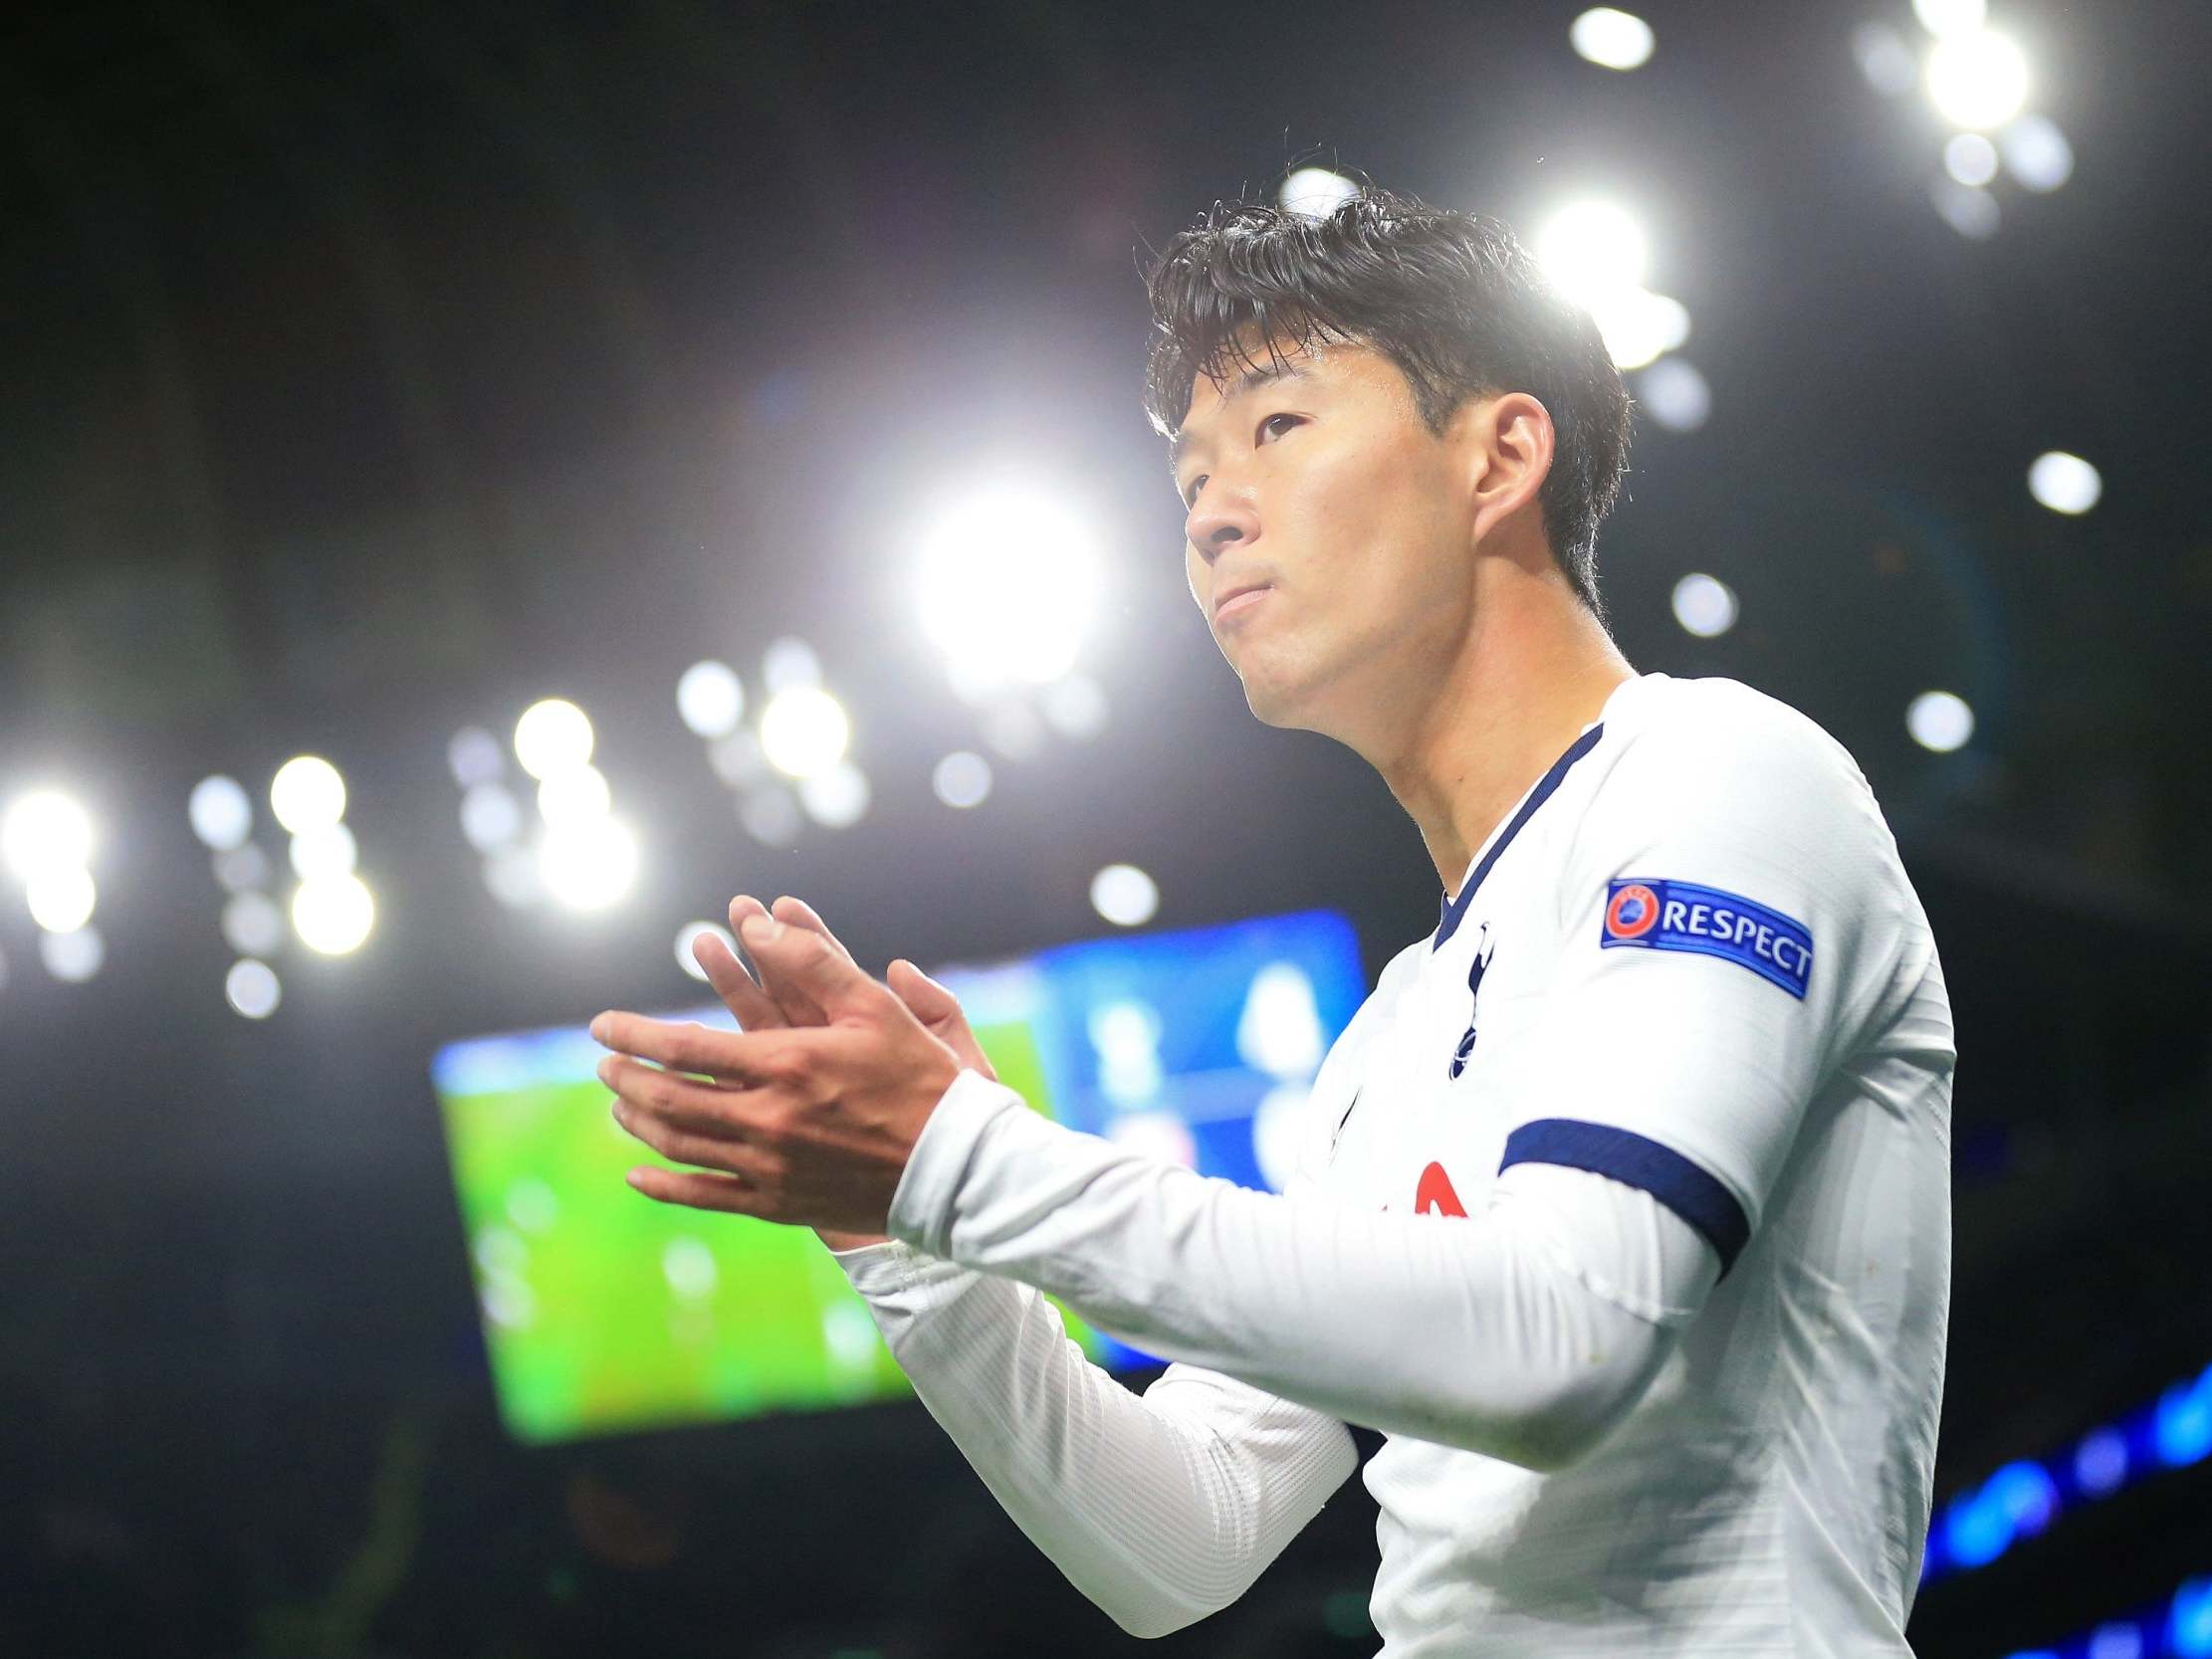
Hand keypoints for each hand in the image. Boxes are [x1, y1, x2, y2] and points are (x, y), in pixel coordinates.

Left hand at [591, 905, 965, 1239]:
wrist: (955, 1166)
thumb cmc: (919, 1077)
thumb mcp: (874, 1006)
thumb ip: (814, 960)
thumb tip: (758, 925)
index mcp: (784, 1065)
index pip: (682, 1049)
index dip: (634, 1035)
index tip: (601, 1026)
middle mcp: (766, 1120)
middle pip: (668, 1099)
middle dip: (627, 1077)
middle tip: (604, 1062)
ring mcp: (769, 1168)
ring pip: (679, 1147)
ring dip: (639, 1122)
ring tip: (620, 1103)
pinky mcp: (779, 1204)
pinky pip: (706, 1198)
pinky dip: (664, 1188)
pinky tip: (639, 1176)